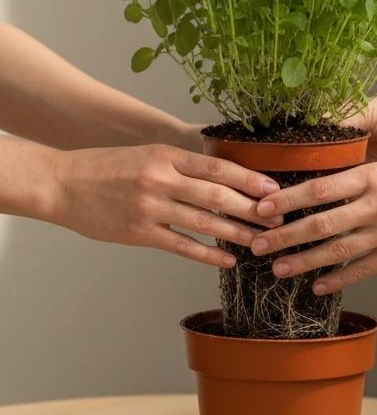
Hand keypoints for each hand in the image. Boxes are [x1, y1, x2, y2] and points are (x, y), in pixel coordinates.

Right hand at [51, 145, 282, 266]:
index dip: (251, 180)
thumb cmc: (107, 167)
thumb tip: (225, 175)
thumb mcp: (148, 154)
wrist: (60, 183)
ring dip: (238, 233)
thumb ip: (183, 164)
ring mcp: (150, 207)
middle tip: (278, 219)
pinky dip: (208, 254)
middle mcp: (161, 180)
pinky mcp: (138, 233)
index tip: (275, 190)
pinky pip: (182, 246)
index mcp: (166, 156)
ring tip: (262, 242)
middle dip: (253, 209)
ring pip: (205, 222)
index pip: (219, 168)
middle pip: (218, 196)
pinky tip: (228, 260)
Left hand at [249, 152, 376, 293]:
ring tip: (279, 269)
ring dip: (303, 261)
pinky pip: (363, 269)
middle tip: (256, 244)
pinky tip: (317, 286)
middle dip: (284, 236)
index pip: (319, 188)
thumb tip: (322, 183)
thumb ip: (362, 173)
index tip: (261, 209)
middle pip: (320, 223)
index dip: (286, 200)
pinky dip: (338, 279)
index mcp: (374, 175)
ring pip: (337, 251)